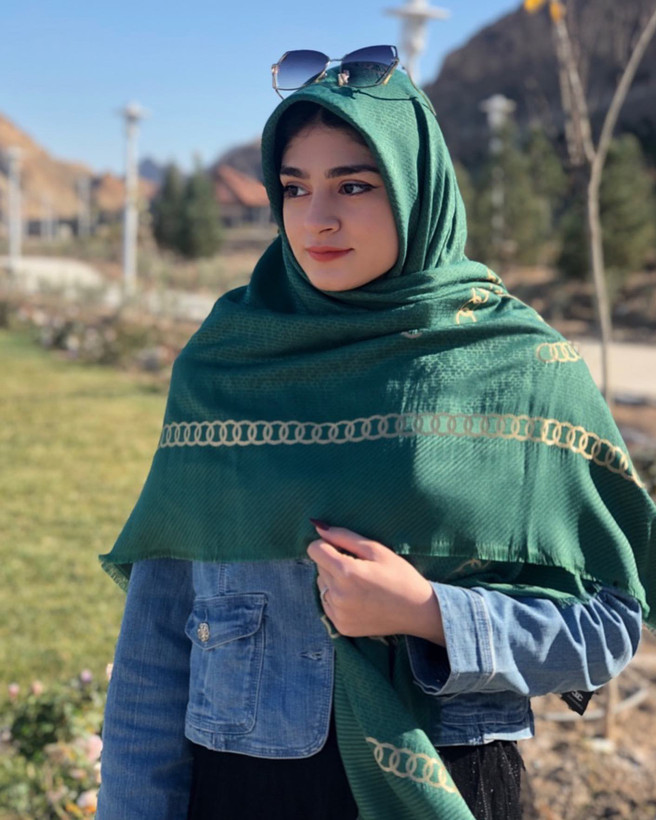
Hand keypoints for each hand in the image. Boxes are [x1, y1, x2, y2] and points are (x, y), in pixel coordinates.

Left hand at [307, 523, 444, 644]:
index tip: (342, 548)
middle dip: (333, 562)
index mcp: (346, 572)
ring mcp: (338, 613)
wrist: (417, 611)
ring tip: (360, 584)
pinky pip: (327, 604)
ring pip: (322, 585)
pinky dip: (337, 598)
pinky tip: (358, 599)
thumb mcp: (376, 549)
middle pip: (319, 567)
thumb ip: (344, 536)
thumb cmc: (400, 575)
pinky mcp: (341, 626)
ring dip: (334, 580)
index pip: (314, 550)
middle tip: (359, 567)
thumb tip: (318, 527)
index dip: (327, 545)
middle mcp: (338, 595)